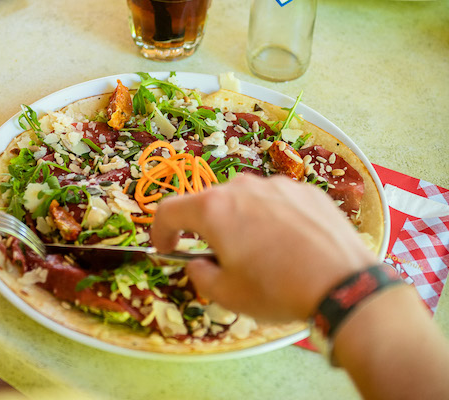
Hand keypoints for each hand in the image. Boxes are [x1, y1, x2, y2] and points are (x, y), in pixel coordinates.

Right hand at [151, 173, 376, 320]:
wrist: (345, 283)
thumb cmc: (278, 289)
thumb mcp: (227, 294)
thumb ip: (199, 275)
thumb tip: (198, 263)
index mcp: (214, 209)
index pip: (168, 210)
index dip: (160, 231)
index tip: (166, 248)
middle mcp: (243, 187)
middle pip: (210, 204)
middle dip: (207, 229)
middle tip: (221, 258)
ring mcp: (277, 185)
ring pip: (245, 201)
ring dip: (242, 223)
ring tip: (264, 254)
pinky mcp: (306, 190)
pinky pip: (276, 202)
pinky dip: (273, 219)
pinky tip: (291, 245)